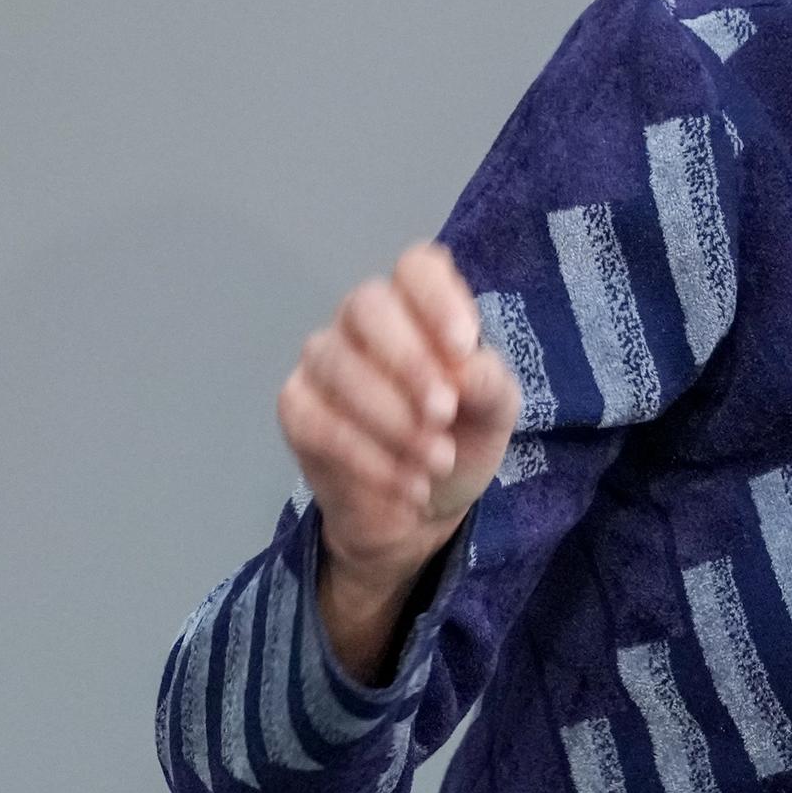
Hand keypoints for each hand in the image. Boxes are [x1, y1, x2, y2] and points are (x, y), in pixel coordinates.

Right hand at [274, 241, 521, 683]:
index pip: (418, 268)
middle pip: (365, 307)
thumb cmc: (462, 453)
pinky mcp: (296, 414)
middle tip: (442, 415)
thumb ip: (491, 387)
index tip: (466, 351)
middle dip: (406, 362)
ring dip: (383, 421)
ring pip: (330, 365)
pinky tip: (397, 487)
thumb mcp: (496, 423)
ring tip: (428, 466)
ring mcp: (322, 367)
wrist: (420, 524)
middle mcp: (365, 328)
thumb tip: (471, 368)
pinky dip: (357, 456)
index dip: (437, 300)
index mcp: (422, 314)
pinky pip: (308, 419)